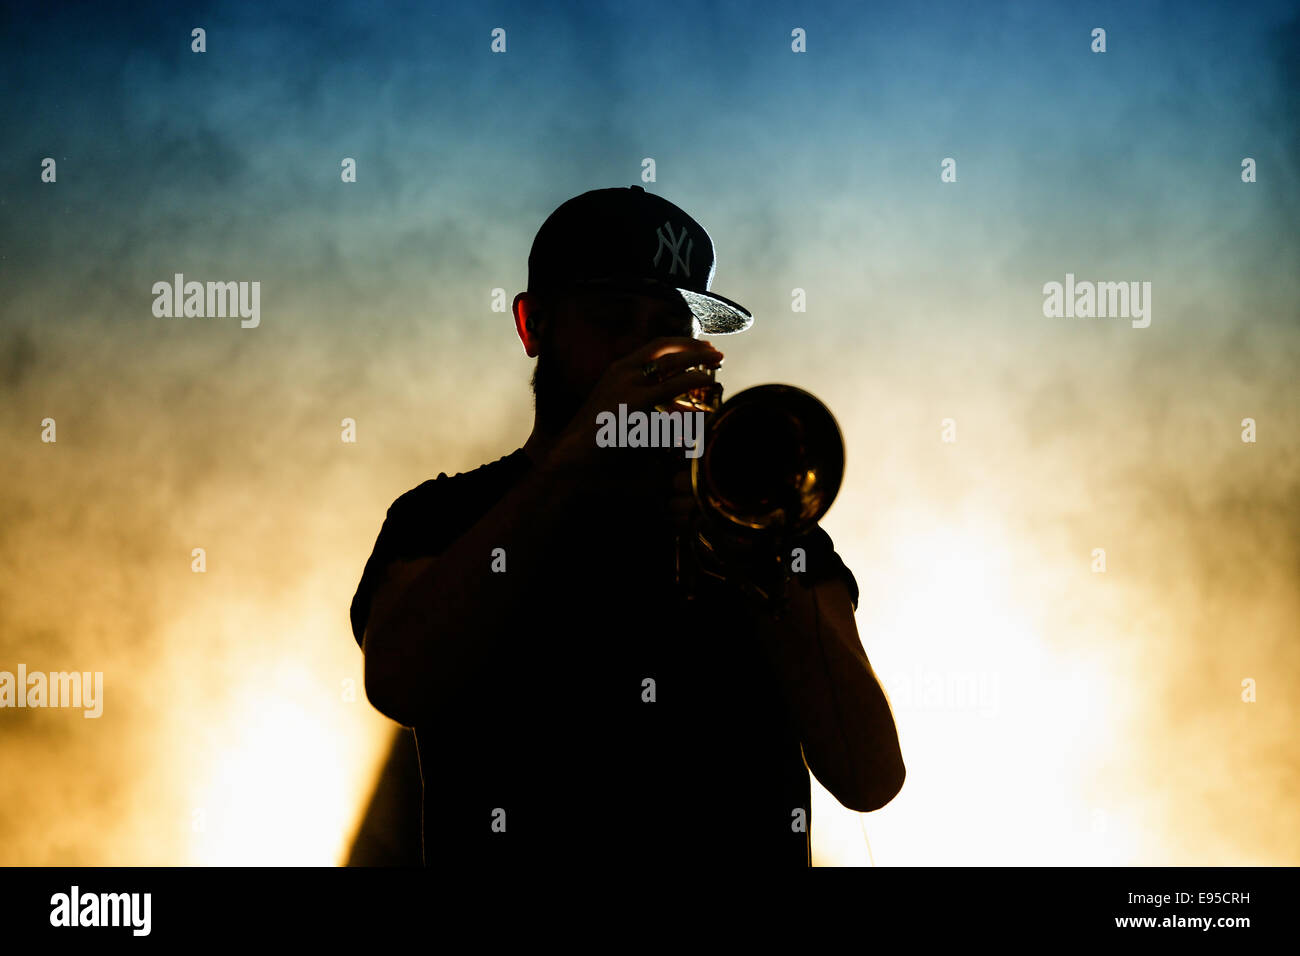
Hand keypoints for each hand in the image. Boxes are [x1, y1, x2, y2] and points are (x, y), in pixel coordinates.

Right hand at [545, 336, 722, 479]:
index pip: (656, 346)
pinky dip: (693, 384)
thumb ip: (639, 396)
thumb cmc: (596, 438)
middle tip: (717, 353)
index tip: (702, 345)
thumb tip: (666, 395)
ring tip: (717, 365)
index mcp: (618, 369)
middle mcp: (623, 371)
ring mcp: (629, 387)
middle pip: (667, 349)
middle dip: (697, 348)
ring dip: (699, 362)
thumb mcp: (615, 406)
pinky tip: (706, 386)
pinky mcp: (635, 406)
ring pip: (673, 366)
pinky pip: (673, 390)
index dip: (683, 342)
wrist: (571, 456)